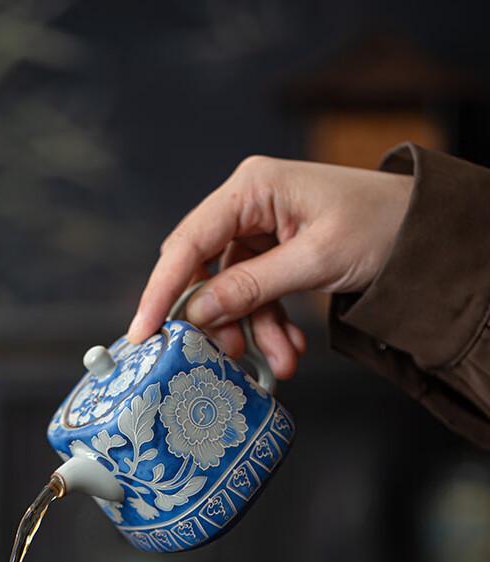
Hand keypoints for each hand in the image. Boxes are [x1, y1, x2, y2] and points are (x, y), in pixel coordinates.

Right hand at [127, 155, 413, 378]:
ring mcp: (260, 229)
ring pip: (231, 290)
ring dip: (251, 330)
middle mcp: (248, 205)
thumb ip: (251, 287)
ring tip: (279, 361)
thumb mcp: (315, 260)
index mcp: (251, 188)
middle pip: (203, 268)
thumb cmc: (383, 225)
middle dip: (215, 318)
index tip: (144, 331)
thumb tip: (196, 313)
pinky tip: (289, 347)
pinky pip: (256, 294)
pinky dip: (270, 324)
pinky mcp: (274, 252)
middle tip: (220, 356)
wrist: (429, 232)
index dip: (161, 289)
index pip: (188, 242)